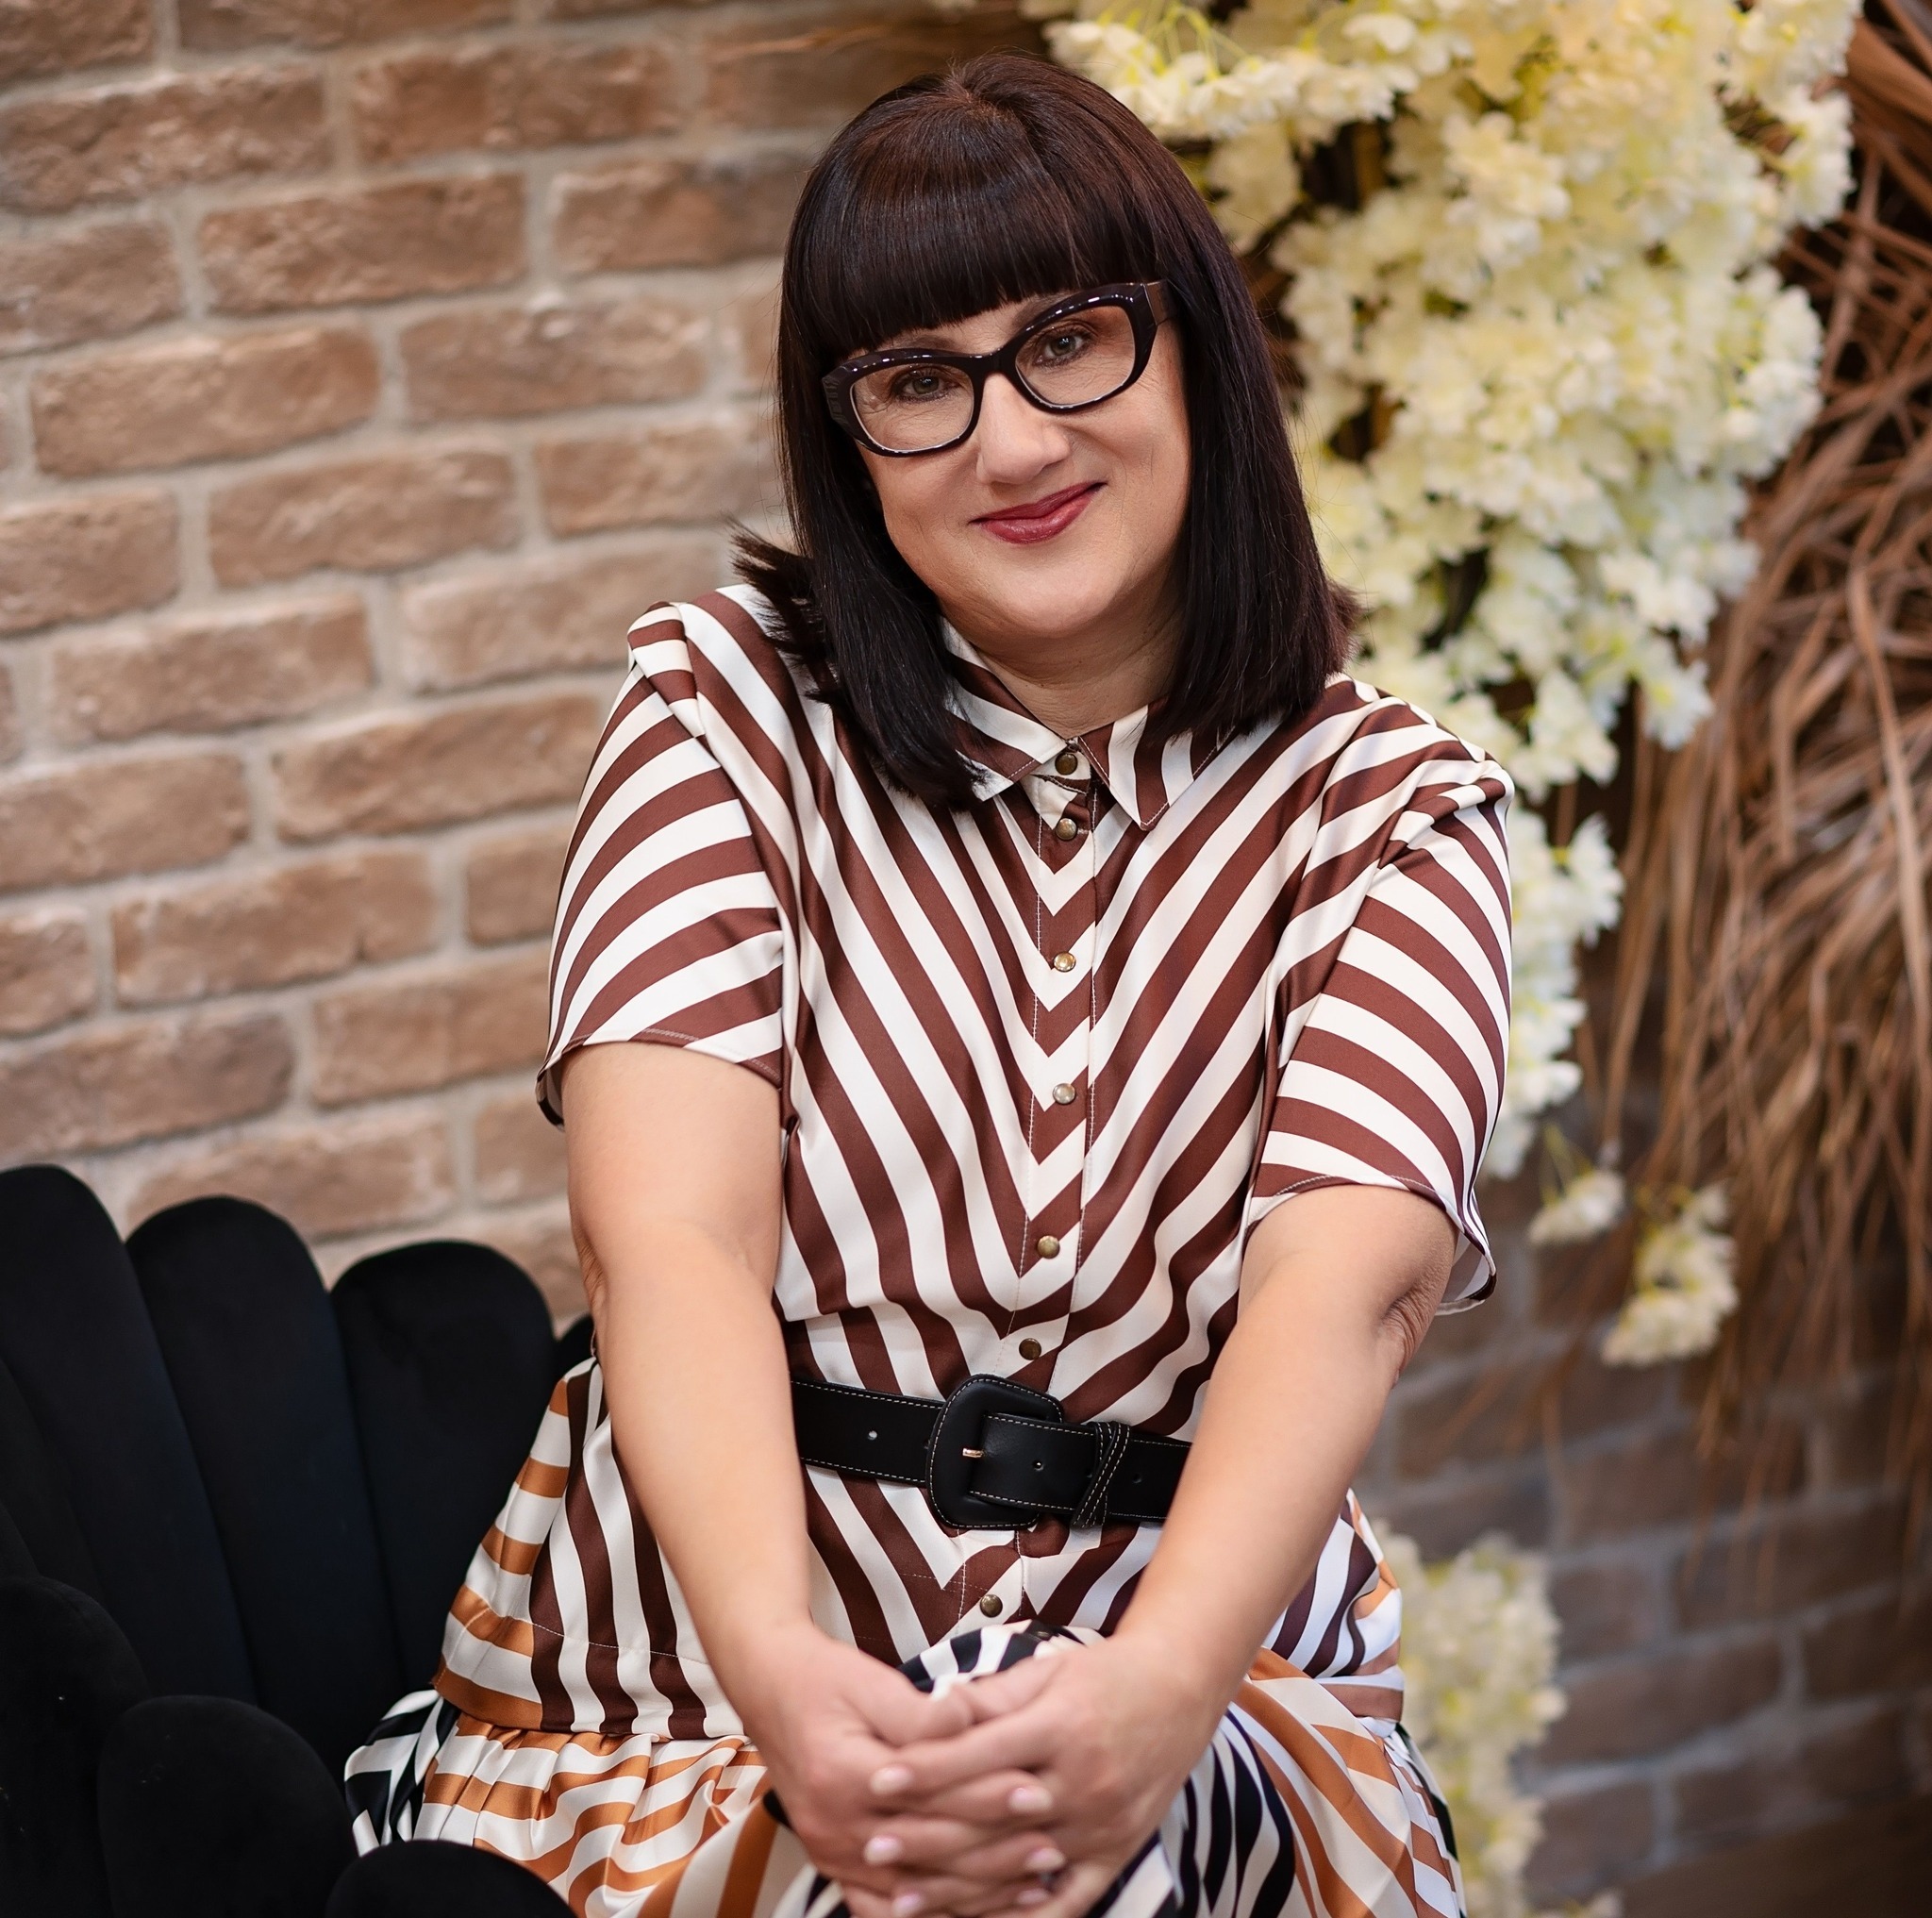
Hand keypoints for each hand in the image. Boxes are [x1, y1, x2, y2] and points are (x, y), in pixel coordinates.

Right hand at [727, 1622, 1060, 1917]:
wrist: (769, 1688)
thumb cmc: (825, 1679)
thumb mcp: (872, 1682)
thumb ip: (922, 1712)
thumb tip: (971, 1717)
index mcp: (845, 1775)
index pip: (931, 1795)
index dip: (988, 1794)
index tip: (1039, 1790)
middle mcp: (835, 1827)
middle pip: (929, 1851)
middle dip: (996, 1853)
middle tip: (1053, 1849)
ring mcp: (831, 1854)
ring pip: (916, 1892)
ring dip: (978, 1893)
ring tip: (1035, 1885)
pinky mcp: (833, 1865)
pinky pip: (889, 1910)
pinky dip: (937, 1914)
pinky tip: (981, 1910)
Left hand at [867, 1634, 1224, 1917]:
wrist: (1179, 1691)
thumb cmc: (1102, 1675)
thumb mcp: (1046, 1669)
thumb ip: (988, 1698)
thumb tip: (928, 1713)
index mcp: (1060, 1726)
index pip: (981, 1755)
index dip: (926, 1769)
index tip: (877, 1780)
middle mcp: (1082, 1780)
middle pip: (992, 1818)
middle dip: (926, 1836)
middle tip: (871, 1845)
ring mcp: (1102, 1825)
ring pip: (1017, 1867)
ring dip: (955, 1887)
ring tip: (901, 1897)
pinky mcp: (1117, 1854)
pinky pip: (1065, 1901)